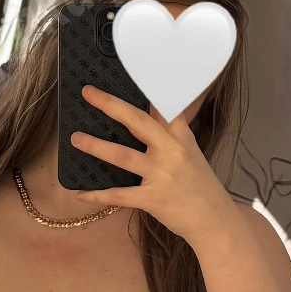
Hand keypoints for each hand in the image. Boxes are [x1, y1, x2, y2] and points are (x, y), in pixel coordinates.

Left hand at [70, 86, 238, 250]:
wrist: (215, 221)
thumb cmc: (201, 186)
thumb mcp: (191, 154)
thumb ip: (171, 136)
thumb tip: (149, 120)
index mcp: (181, 136)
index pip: (161, 106)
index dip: (145, 88)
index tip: (127, 70)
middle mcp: (171, 150)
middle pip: (136, 121)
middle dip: (110, 105)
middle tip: (88, 93)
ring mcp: (162, 174)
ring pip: (122, 155)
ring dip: (95, 146)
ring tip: (75, 138)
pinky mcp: (153, 198)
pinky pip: (119, 195)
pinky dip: (98, 195)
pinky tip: (80, 193)